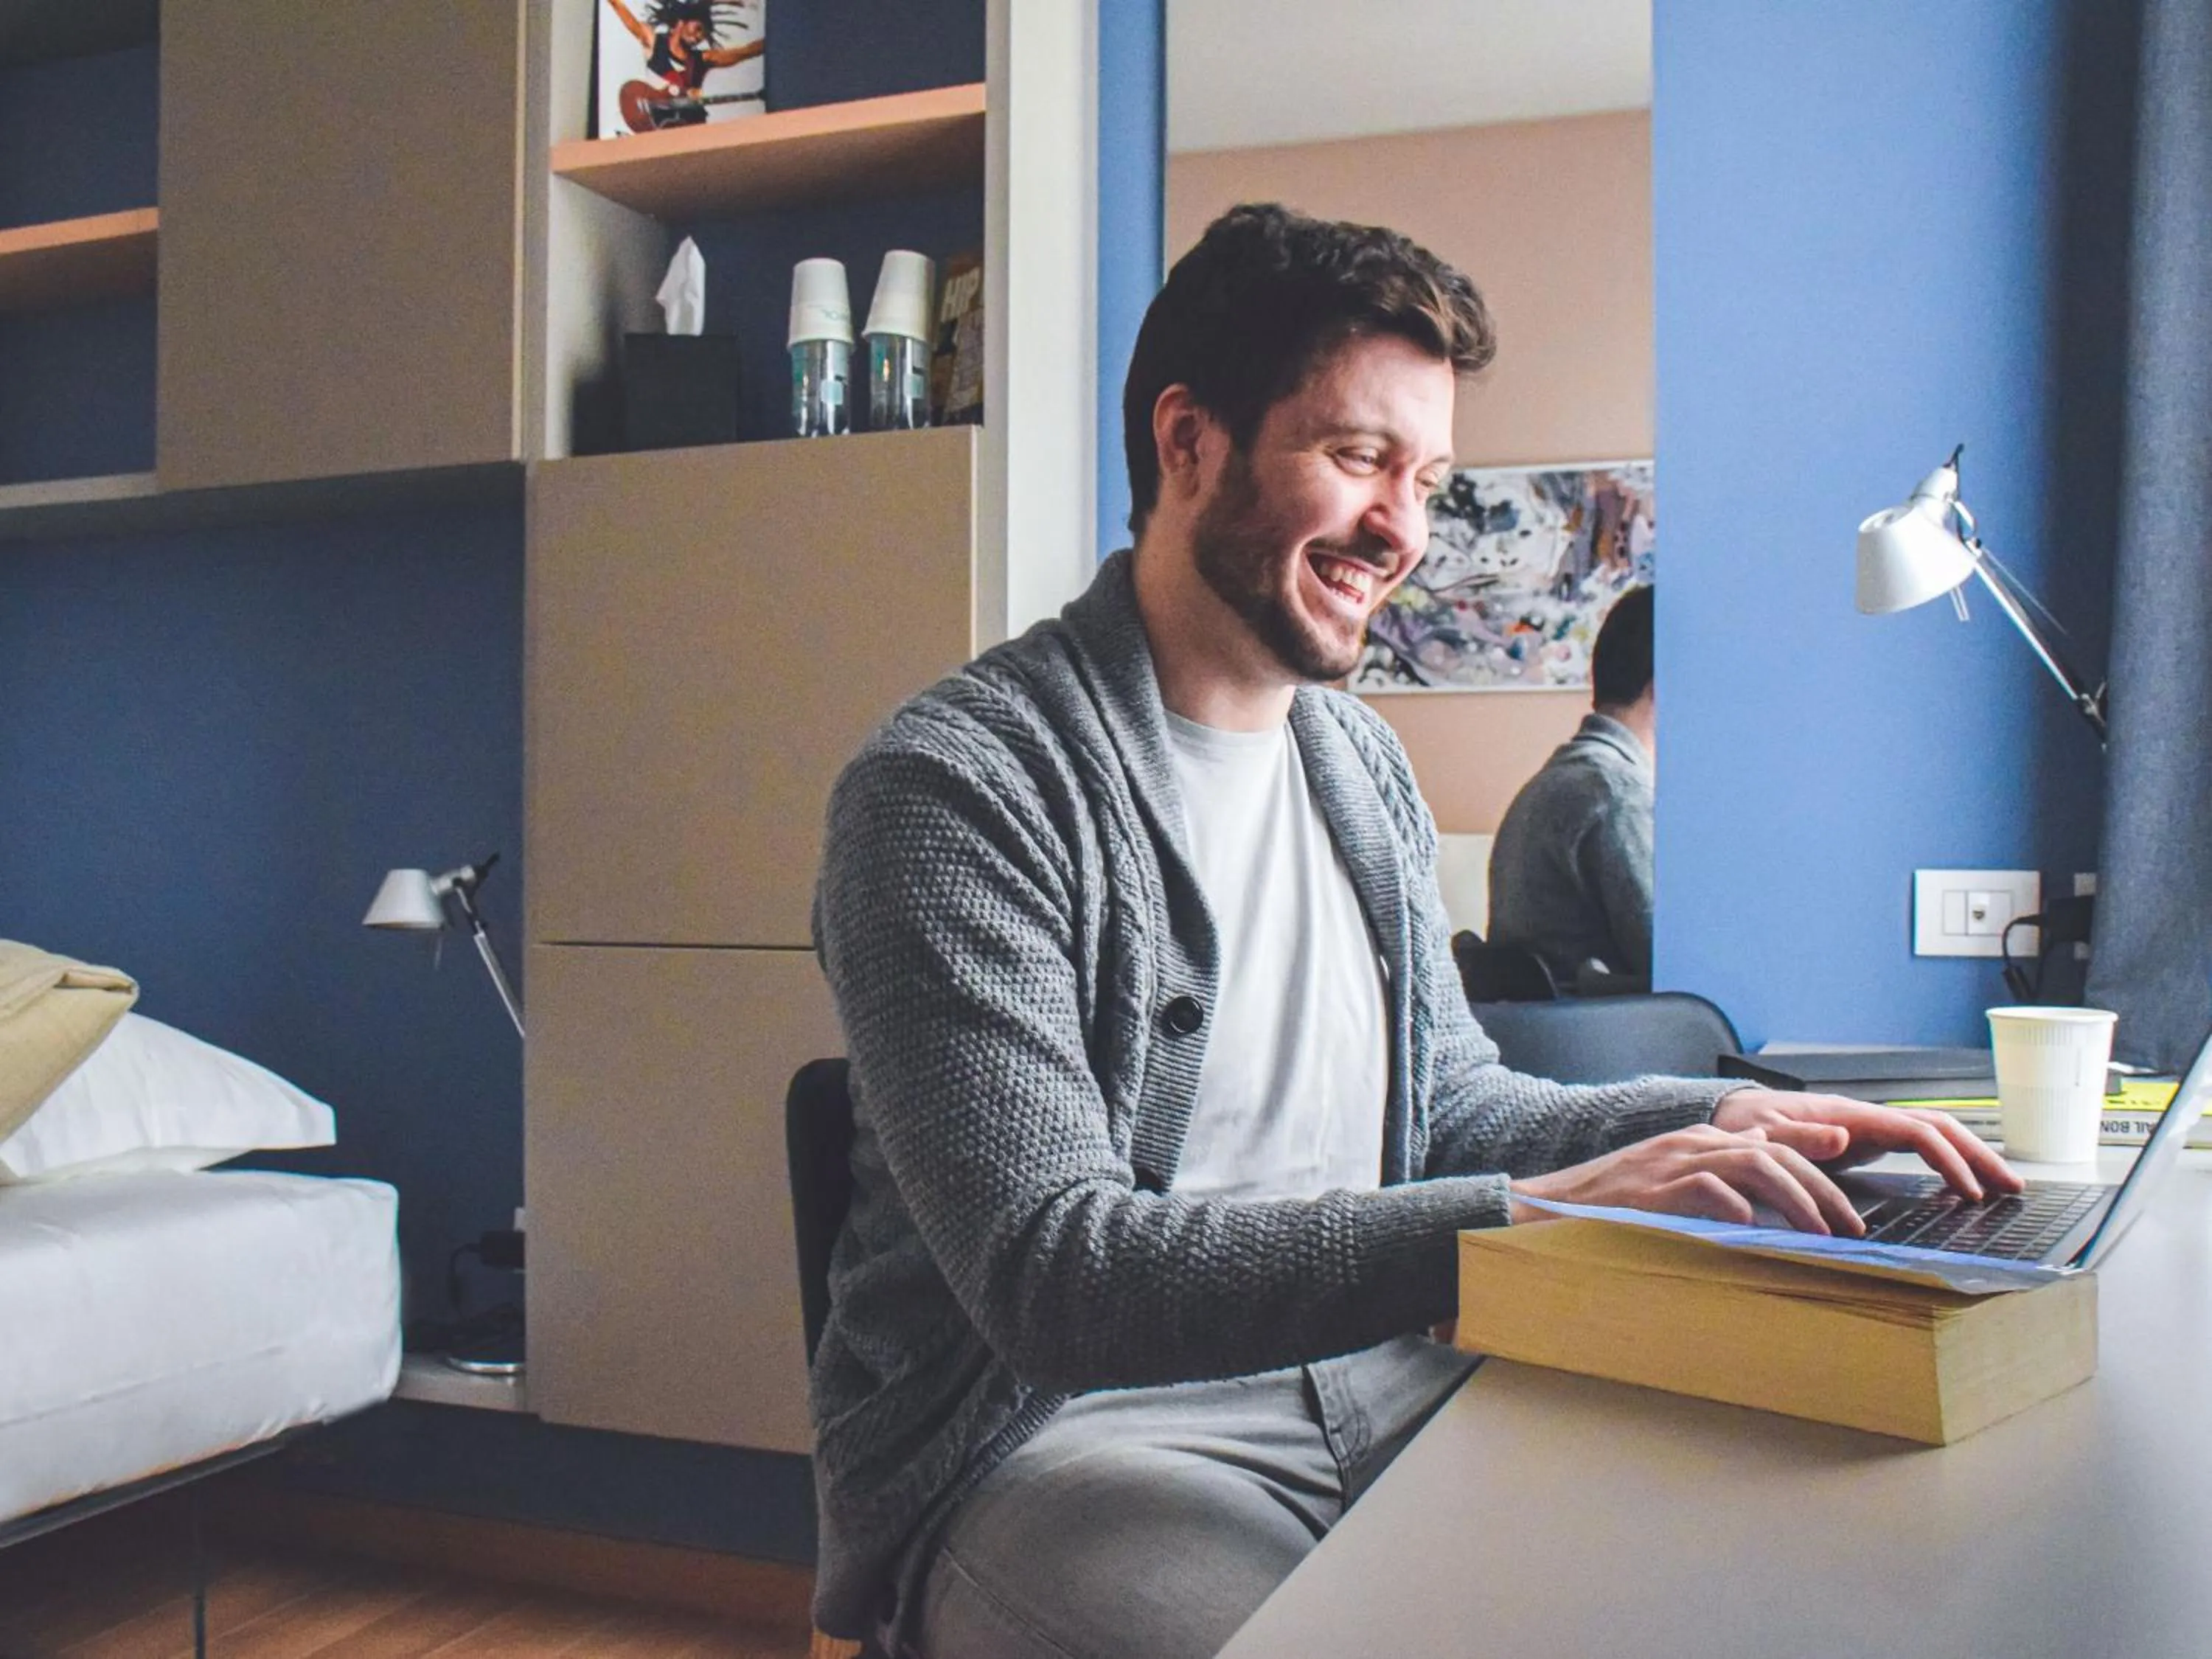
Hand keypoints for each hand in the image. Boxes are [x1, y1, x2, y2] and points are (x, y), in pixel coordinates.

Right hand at [1508, 1122, 1864, 1235]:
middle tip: (1852, 1229)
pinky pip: (1705, 1188)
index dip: (1817, 1166)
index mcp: (1699, 1142)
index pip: (1774, 1144)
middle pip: (1775, 1153)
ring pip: (1753, 1164)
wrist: (1546, 1208)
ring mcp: (1672, 1162)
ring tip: (1821, 1234)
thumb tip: (1761, 1202)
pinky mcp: (1652, 1188)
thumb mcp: (1669, 1186)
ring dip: (1796, 1199)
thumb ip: (1714, 1184)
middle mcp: (1692, 1144)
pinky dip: (1735, 1205)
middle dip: (1822, 1190)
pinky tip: (1755, 1227)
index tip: (1849, 1197)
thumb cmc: (1608, 1206)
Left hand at [1710, 1089, 2024, 1201]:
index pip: (1916, 1132)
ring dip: (1969, 1158)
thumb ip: (1795, 1138)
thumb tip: (1842, 1137)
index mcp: (1847, 1115)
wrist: (1725, 1121)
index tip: (1971, 1190)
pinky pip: (1916, 1149)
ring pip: (1932, 1135)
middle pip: (1937, 1128)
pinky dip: (1944, 1163)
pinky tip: (1960, 1186)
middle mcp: (1864, 1118)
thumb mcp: (1759, 1136)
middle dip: (1978, 1155)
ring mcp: (1866, 1129)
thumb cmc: (1740, 1128)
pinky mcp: (1863, 1143)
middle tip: (2013, 1187)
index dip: (1949, 1159)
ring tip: (2003, 1187)